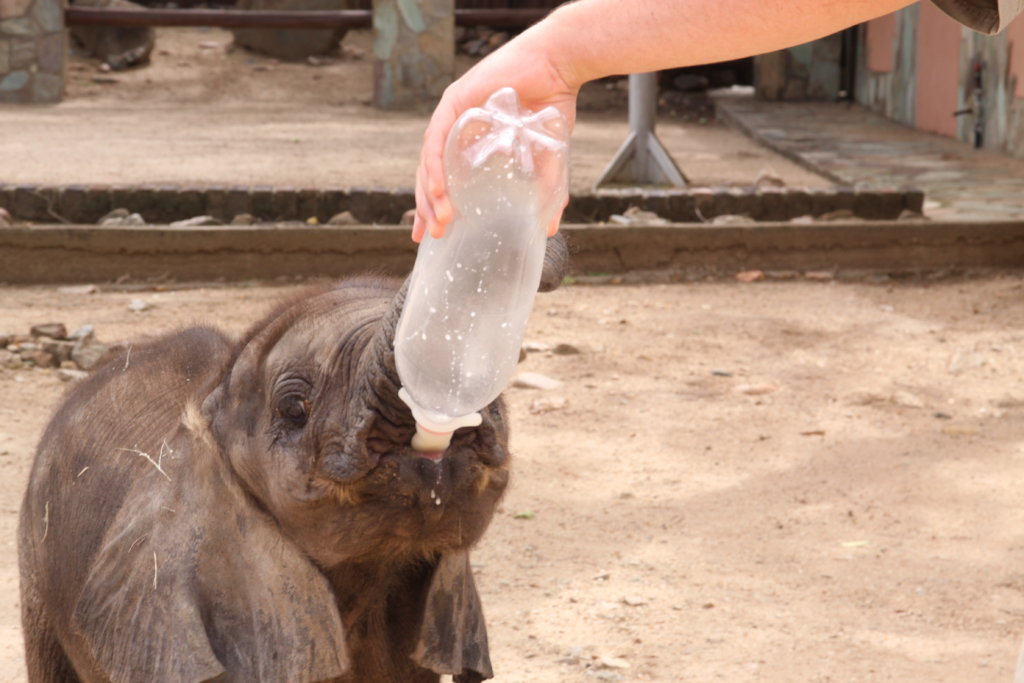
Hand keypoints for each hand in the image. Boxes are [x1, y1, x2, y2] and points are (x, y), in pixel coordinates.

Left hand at [413, 30, 578, 242]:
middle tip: (433, 236)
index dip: (436, 208)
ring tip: (438, 221)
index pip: (444, 181)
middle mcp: (456, 130)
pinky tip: (438, 191)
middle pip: (430, 175)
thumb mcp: (548, 160)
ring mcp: (452, 115)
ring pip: (428, 161)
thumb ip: (544, 193)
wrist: (559, 66)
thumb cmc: (552, 106)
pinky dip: (434, 167)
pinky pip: (435, 141)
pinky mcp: (454, 102)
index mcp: (470, 143)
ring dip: (430, 194)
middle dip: (428, 208)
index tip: (434, 235)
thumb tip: (546, 230)